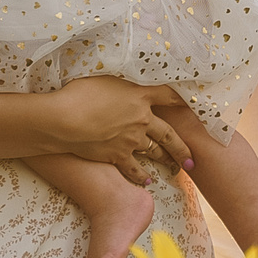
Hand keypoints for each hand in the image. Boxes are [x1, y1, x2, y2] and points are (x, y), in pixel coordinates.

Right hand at [45, 78, 191, 183]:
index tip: (191, 106)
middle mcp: (141, 119)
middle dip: (182, 146)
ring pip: (156, 151)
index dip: (181, 100)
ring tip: (176, 166)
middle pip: (169, 133)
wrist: (65, 119)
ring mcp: (131, 140)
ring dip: (167, 159)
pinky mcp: (118, 155)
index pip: (168, 96)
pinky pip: (134, 168)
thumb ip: (119, 82)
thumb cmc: (78, 92)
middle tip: (192, 157)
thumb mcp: (103, 77)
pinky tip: (148, 181)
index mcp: (139, 95)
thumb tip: (123, 81)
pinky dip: (141, 175)